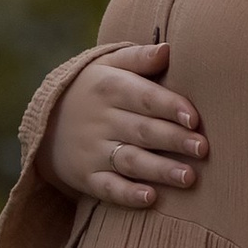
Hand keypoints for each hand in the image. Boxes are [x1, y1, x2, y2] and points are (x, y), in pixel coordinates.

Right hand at [40, 41, 206, 209]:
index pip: (145, 97)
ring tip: (188, 177)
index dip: (169, 107)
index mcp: (110, 87)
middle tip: (202, 149)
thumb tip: (168, 49)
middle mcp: (101, 120)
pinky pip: (108, 188)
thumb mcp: (108, 64)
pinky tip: (150, 198)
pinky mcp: (87, 176)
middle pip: (143, 130)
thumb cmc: (94, 88)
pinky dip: (128, 194)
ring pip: (130, 161)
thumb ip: (139, 58)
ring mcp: (93, 150)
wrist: (45, 120)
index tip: (194, 118)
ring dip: (160, 170)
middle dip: (174, 140)